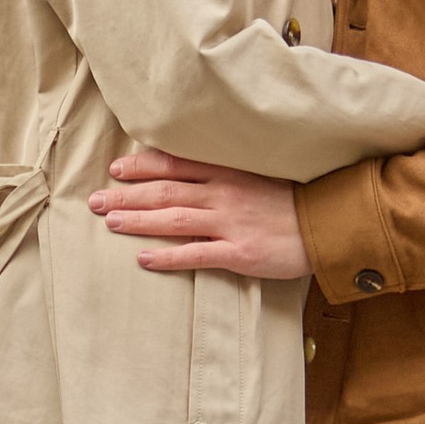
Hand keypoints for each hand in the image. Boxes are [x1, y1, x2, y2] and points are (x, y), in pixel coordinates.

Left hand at [87, 149, 310, 277]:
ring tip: (109, 222)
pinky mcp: (239, 253)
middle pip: (165, 191)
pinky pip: (196, 255)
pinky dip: (168, 257)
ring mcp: (230, 223)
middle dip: (126, 195)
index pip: (176, 164)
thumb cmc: (294, 200)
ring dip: (138, 220)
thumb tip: (192, 174)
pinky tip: (143, 259)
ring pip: (173, 220)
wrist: (329, 223)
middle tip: (94, 200)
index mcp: (228, 172)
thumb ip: (227, 174)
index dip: (143, 166)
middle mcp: (223, 194)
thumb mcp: (260, 174)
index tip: (117, 168)